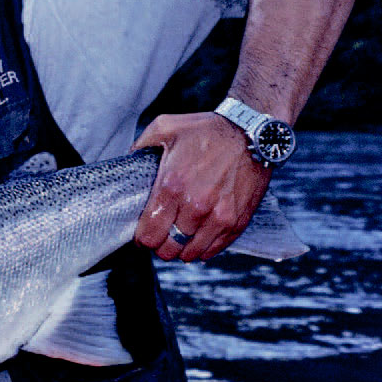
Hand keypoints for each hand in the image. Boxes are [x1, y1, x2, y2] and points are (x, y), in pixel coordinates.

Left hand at [132, 112, 271, 261]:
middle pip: (168, 249)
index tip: (142, 234)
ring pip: (190, 254)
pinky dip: (203, 248)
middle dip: (160, 245)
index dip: (142, 238)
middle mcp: (195, 206)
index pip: (149, 234)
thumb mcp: (165, 128)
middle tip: (160, 235)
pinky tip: (197, 236)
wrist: (253, 133)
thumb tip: (128, 161)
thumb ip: (140, 145)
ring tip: (178, 236)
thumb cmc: (208, 130)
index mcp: (172, 186)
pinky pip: (214, 250)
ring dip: (181, 249)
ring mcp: (219, 217)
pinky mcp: (237, 221)